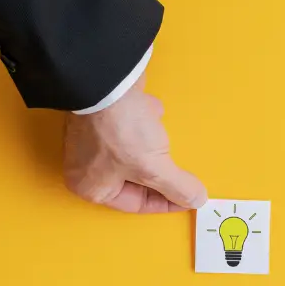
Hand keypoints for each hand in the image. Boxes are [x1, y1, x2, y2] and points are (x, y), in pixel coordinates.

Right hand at [62, 73, 206, 212]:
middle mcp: (87, 167)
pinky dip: (146, 121)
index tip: (190, 196)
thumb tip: (197, 200)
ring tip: (156, 133)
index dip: (167, 201)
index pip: (137, 204)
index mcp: (92, 188)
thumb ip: (178, 187)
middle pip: (136, 178)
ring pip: (136, 151)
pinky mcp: (104, 116)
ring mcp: (93, 139)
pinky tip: (150, 111)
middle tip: (180, 166)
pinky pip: (132, 127)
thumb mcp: (155, 168)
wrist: (107, 81)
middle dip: (159, 167)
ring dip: (153, 143)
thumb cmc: (121, 132)